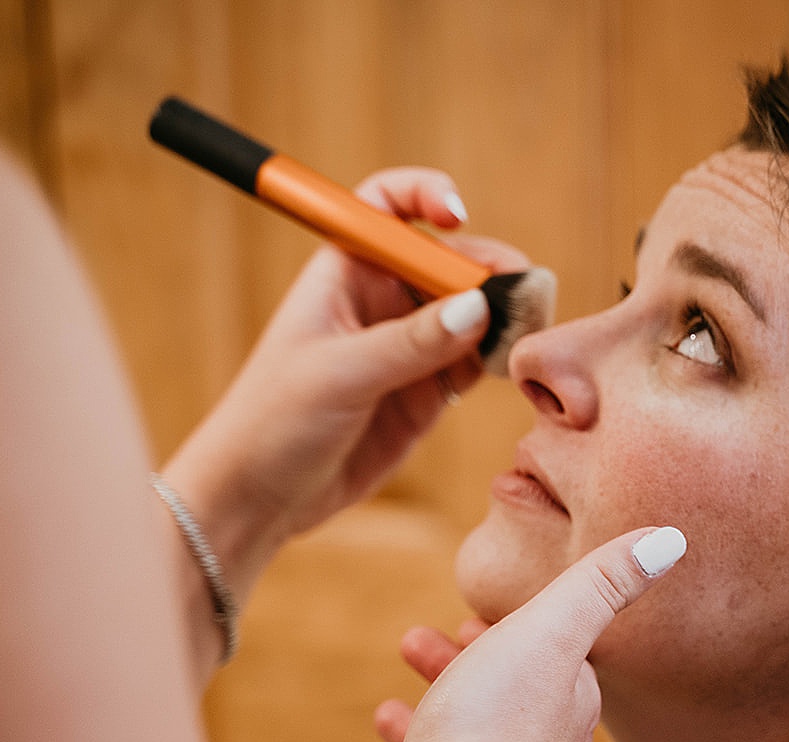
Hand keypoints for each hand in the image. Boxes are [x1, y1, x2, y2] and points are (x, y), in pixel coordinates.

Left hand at [162, 168, 530, 602]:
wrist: (257, 498)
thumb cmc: (273, 421)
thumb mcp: (340, 375)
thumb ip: (412, 343)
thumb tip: (478, 306)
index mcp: (343, 272)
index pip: (388, 207)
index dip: (425, 197)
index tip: (458, 215)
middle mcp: (379, 301)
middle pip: (447, 262)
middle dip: (487, 269)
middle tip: (523, 291)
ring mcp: (407, 347)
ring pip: (470, 313)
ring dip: (503, 316)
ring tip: (530, 329)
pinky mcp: (425, 393)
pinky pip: (474, 362)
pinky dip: (499, 359)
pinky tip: (512, 365)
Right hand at [385, 526, 686, 741]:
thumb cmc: (496, 724)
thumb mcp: (549, 630)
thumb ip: (601, 583)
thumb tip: (670, 538)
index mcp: (576, 705)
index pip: (560, 656)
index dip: (523, 628)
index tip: (481, 612)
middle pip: (516, 689)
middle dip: (474, 656)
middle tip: (426, 635)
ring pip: (479, 728)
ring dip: (444, 688)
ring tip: (407, 656)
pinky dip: (420, 737)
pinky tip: (389, 721)